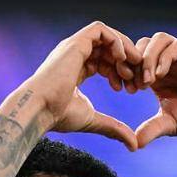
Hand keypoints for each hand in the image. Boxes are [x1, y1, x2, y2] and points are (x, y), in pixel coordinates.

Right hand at [27, 21, 142, 150]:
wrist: (40, 109)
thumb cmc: (59, 116)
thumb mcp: (93, 120)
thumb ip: (114, 128)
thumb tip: (134, 146)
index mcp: (76, 69)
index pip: (104, 62)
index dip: (120, 73)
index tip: (129, 90)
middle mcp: (74, 55)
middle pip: (108, 50)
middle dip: (126, 64)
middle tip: (136, 82)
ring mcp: (74, 47)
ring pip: (106, 37)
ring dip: (124, 51)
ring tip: (132, 71)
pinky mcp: (75, 43)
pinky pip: (100, 30)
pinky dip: (115, 40)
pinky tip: (122, 59)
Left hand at [133, 33, 176, 149]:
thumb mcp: (170, 125)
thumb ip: (151, 130)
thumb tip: (132, 144)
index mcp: (161, 77)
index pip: (137, 58)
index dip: (127, 69)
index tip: (125, 88)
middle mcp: (172, 64)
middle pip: (145, 44)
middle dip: (135, 61)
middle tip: (135, 84)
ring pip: (161, 40)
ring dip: (149, 57)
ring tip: (147, 81)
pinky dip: (165, 57)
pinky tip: (160, 76)